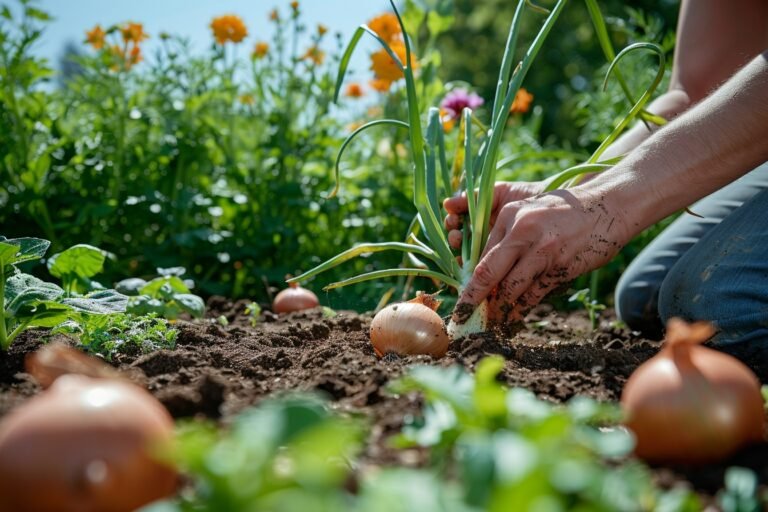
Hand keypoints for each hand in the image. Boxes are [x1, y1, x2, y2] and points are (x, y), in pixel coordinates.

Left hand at [452, 187, 629, 325]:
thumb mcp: (530, 212)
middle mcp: (522, 232)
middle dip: (473, 299)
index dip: (470, 277)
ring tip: (490, 323)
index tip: (462, 294)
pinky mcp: (560, 267)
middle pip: (488, 273)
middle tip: (462, 316)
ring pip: (511, 288)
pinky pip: (534, 294)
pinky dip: (522, 308)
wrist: (608, 207)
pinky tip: (513, 317)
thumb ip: (508, 237)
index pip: (481, 253)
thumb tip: (486, 271)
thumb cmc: (565, 212)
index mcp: (510, 215)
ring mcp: (542, 251)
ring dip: (499, 308)